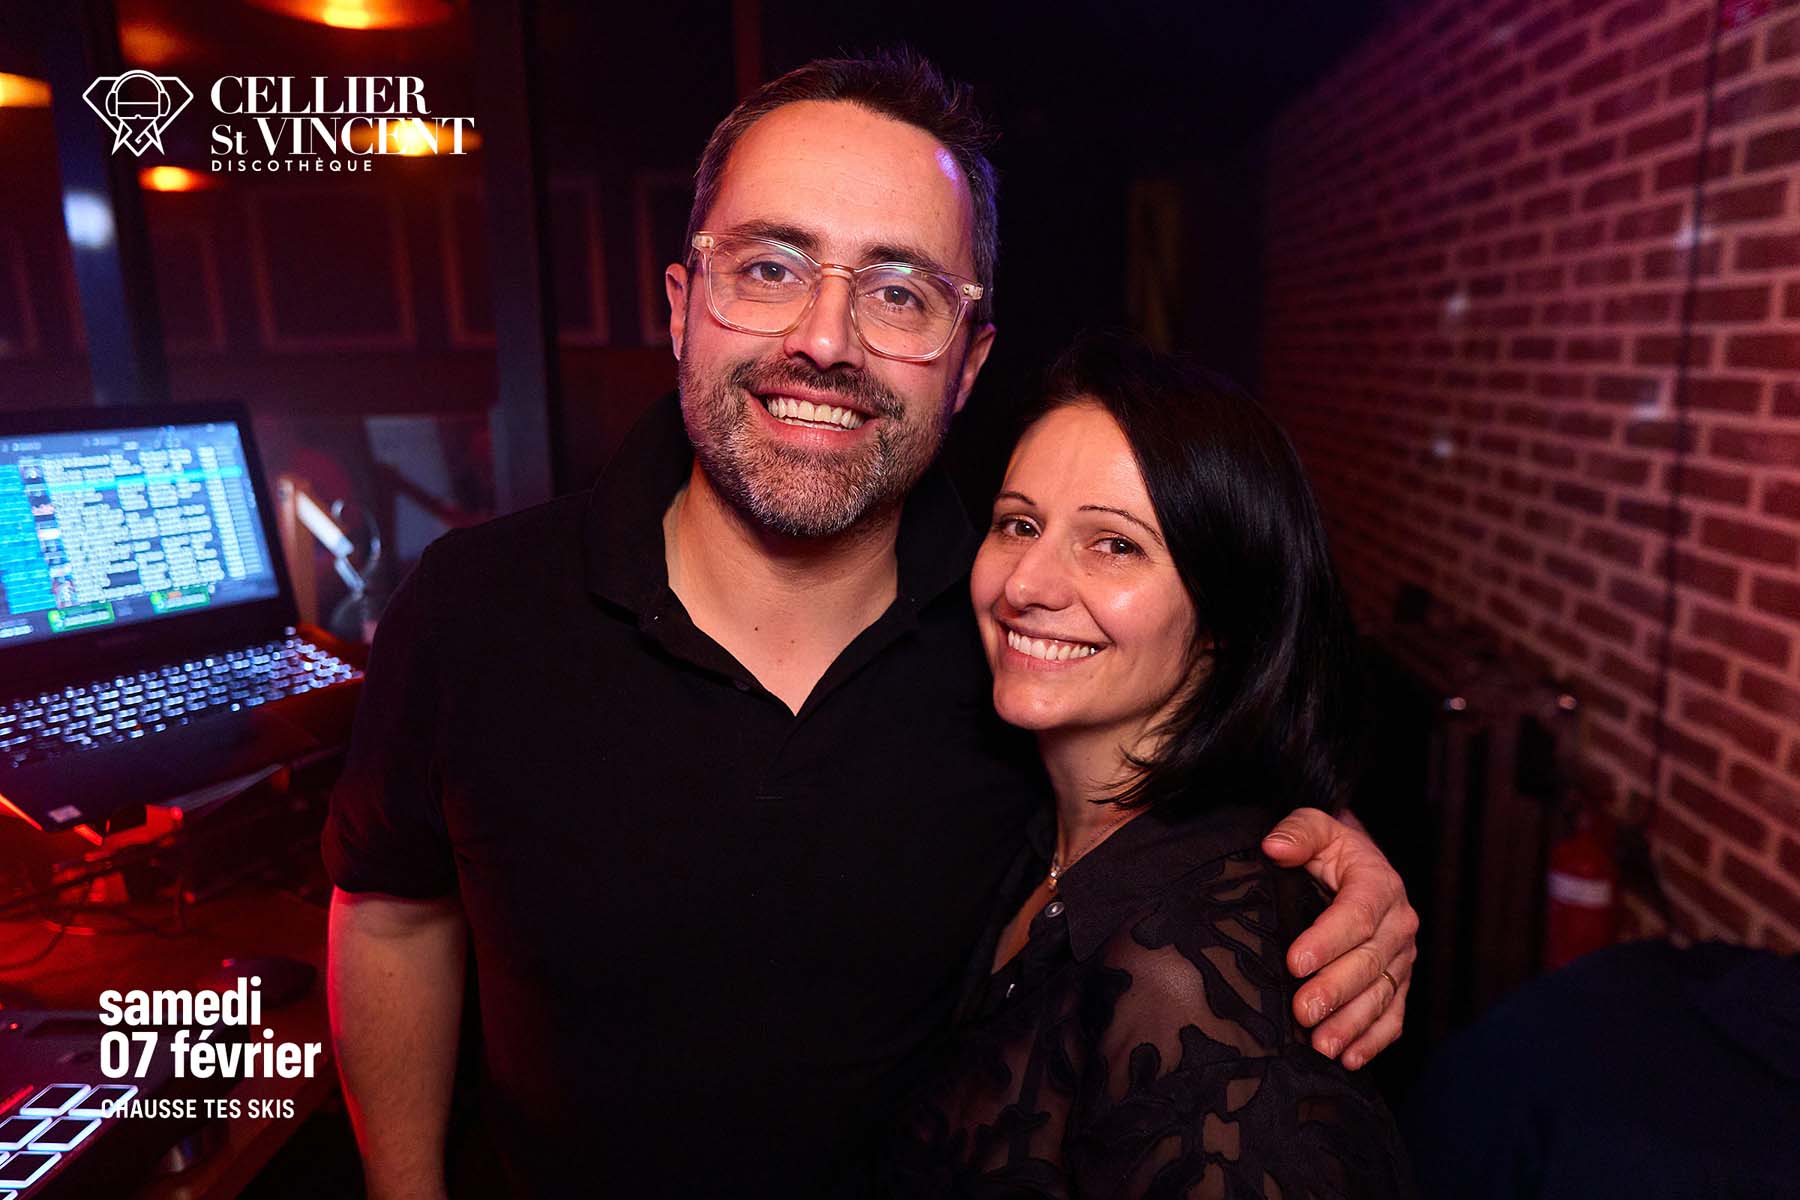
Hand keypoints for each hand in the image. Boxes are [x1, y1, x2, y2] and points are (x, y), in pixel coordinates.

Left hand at [1261, 807, 1417, 1068]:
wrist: (1356, 867)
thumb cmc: (1330, 850)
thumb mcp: (1316, 828)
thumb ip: (1298, 831)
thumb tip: (1274, 846)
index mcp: (1380, 884)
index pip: (1357, 914)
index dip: (1327, 940)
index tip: (1295, 961)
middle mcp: (1398, 924)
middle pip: (1370, 961)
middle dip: (1336, 990)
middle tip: (1303, 1011)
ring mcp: (1402, 958)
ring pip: (1382, 995)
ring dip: (1353, 1024)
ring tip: (1323, 1045)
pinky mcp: (1399, 983)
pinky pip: (1394, 1016)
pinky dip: (1374, 1041)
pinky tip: (1350, 1060)